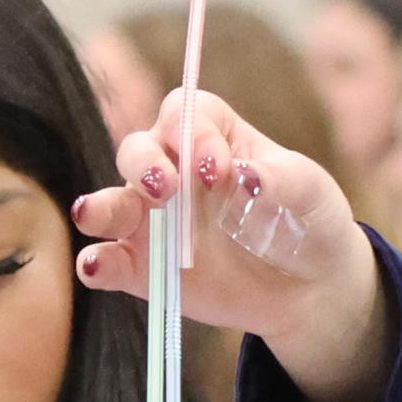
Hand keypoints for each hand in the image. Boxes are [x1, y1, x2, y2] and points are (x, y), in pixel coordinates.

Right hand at [73, 87, 395, 401]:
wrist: (309, 287)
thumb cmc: (308, 219)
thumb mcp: (308, 191)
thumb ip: (279, 179)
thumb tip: (245, 174)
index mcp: (213, 137)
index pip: (185, 115)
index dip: (193, 134)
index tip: (218, 171)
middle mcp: (174, 172)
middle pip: (139, 150)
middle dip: (144, 164)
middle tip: (166, 188)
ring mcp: (154, 221)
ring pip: (112, 203)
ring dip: (101, 207)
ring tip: (91, 214)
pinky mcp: (144, 269)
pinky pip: (111, 261)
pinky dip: (96, 262)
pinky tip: (95, 266)